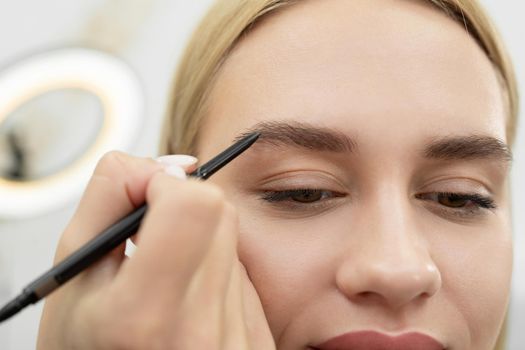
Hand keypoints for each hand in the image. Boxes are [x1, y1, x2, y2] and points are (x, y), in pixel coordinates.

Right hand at [36, 151, 275, 349]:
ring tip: (166, 281)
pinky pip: (245, 276)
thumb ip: (108, 197)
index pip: (194, 204)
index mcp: (145, 317)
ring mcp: (237, 343)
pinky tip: (188, 301)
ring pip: (234, 241)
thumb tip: (160, 164)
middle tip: (151, 237)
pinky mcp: (258, 344)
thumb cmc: (89, 348)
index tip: (145, 197)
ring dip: (198, 243)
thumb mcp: (72, 275)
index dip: (167, 184)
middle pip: (220, 212)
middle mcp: (201, 334)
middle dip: (183, 207)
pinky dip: (214, 273)